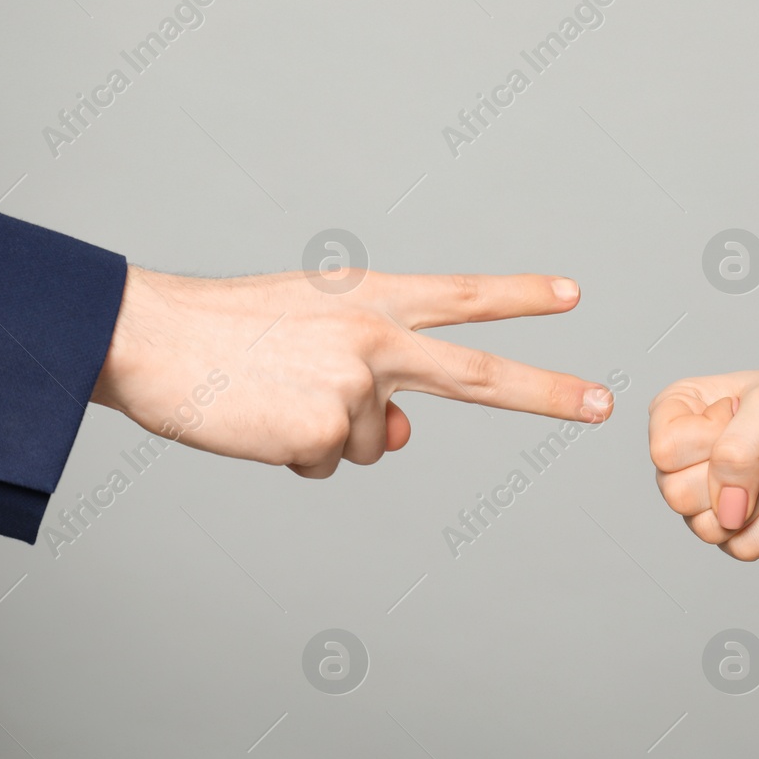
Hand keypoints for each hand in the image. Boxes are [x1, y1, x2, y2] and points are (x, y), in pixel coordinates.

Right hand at [91, 265, 613, 477]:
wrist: (154, 338)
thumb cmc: (228, 332)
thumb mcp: (311, 330)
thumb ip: (372, 372)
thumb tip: (406, 437)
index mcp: (370, 299)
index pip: (461, 295)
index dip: (518, 294)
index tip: (571, 294)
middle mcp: (376, 337)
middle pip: (480, 374)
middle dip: (547, 391)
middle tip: (604, 405)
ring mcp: (358, 387)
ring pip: (374, 443)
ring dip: (328, 434)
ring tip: (273, 397)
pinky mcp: (329, 432)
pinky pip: (330, 464)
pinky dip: (296, 455)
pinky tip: (262, 421)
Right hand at [647, 347, 758, 559]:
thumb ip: (737, 449)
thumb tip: (727, 511)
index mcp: (678, 412)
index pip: (665, 452)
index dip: (709, 441)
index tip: (740, 414)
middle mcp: (687, 456)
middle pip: (676, 495)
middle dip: (733, 477)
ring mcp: (711, 495)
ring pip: (703, 528)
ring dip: (754, 503)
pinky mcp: (741, 526)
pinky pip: (738, 549)